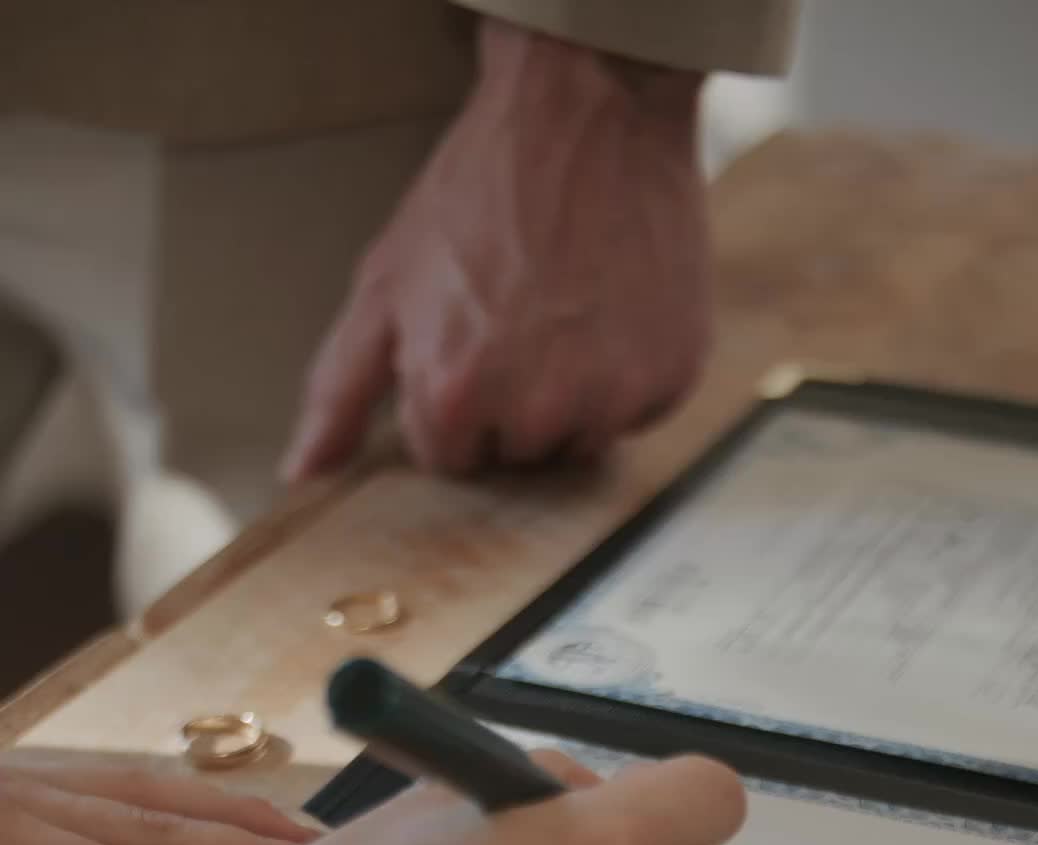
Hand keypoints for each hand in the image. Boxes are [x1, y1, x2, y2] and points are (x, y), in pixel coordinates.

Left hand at [282, 20, 710, 478]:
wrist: (587, 112)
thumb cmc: (479, 192)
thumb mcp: (385, 285)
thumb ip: (337, 392)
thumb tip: (302, 474)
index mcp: (453, 398)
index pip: (452, 457)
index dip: (456, 397)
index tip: (471, 337)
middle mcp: (534, 414)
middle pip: (517, 454)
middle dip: (513, 400)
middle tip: (522, 315)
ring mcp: (609, 400)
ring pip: (580, 440)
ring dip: (574, 394)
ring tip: (571, 311)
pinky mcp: (669, 381)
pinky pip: (639, 414)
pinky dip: (629, 374)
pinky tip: (615, 311)